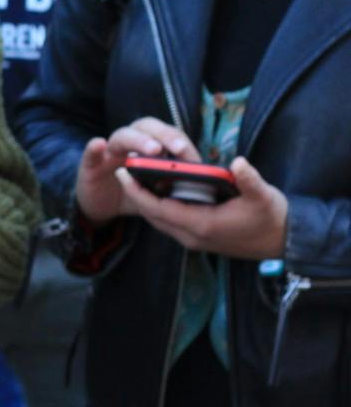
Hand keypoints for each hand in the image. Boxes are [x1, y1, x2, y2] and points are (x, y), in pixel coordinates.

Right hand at [75, 117, 200, 223]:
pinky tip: (98, 144)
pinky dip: (94, 147)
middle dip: (164, 135)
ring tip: (152, 149)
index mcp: (149, 145)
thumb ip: (175, 183)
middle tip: (177, 149)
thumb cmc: (135, 193)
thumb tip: (205, 184)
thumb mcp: (159, 190)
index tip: (195, 158)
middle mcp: (129, 143)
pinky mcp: (89, 165)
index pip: (167, 134)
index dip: (180, 142)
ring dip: (138, 140)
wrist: (103, 206)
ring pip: (122, 136)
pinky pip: (90, 153)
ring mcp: (108, 152)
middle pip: (146, 127)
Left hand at [113, 156, 288, 260]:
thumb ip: (249, 180)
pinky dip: (159, 208)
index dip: (137, 191)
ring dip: (146, 201)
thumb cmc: (273, 217)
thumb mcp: (264, 196)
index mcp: (202, 225)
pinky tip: (157, 190)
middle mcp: (193, 236)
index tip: (122, 172)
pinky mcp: (199, 239)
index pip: (158, 209)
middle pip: (153, 215)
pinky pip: (170, 223)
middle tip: (124, 169)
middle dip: (136, 194)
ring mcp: (194, 240)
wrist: (284, 243)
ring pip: (159, 220)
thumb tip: (238, 163)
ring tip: (135, 176)